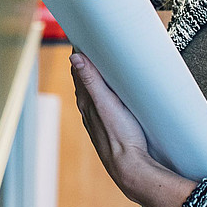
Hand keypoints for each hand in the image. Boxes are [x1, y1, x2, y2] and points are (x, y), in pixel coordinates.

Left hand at [70, 53, 197, 206]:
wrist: (131, 168)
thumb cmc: (120, 137)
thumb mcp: (106, 103)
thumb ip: (92, 81)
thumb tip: (75, 58)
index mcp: (86, 102)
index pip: (78, 71)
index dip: (80, 54)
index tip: (84, 39)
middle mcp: (88, 110)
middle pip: (85, 81)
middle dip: (88, 63)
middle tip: (96, 46)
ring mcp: (98, 119)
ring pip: (93, 93)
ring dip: (97, 78)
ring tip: (105, 65)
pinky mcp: (109, 126)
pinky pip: (103, 105)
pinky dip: (105, 93)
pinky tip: (114, 94)